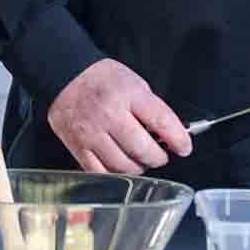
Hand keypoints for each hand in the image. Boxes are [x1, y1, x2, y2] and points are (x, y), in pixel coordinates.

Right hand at [46, 57, 191, 172]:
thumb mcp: (134, 83)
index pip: (162, 122)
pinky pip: (101, 172)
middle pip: (143, 150)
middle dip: (158, 157)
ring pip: (123, 166)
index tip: (184, 147)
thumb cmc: (103, 79)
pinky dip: (115, 174)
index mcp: (129, 95)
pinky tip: (121, 166)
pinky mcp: (78, 146)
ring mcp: (92, 133)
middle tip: (160, 155)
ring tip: (140, 160)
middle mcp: (109, 115)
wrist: (65, 75)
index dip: (178, 139)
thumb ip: (152, 109)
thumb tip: (171, 135)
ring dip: (138, 167)